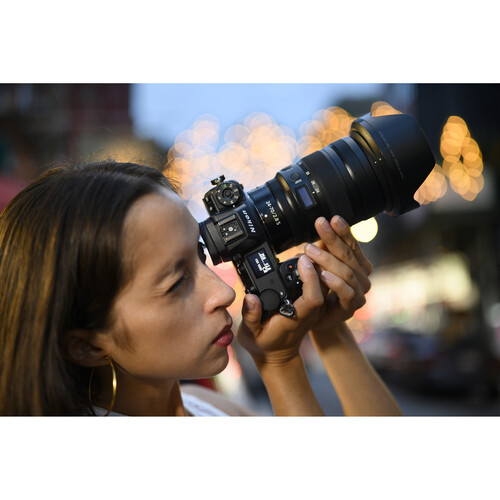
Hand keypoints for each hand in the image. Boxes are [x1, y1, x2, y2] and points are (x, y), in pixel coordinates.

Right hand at [236, 215, 371, 364]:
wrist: (277, 352)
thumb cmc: (263, 342)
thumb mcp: (251, 334)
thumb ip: (251, 316)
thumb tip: (252, 298)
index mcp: (297, 319)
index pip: (313, 299)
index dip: (312, 279)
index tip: (302, 260)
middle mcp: (311, 310)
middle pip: (326, 285)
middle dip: (322, 262)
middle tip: (309, 242)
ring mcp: (315, 304)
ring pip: (330, 279)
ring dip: (327, 257)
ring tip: (318, 237)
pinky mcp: (314, 297)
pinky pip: (326, 277)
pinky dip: (326, 260)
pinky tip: (320, 243)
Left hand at [304, 215, 371, 336]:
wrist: (321, 318)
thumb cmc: (322, 290)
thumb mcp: (321, 266)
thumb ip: (323, 250)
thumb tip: (316, 227)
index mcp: (359, 263)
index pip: (352, 243)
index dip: (343, 230)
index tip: (331, 218)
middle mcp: (363, 276)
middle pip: (348, 255)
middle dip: (332, 238)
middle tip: (318, 226)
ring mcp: (360, 292)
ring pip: (346, 272)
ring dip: (327, 259)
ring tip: (310, 250)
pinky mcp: (353, 306)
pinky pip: (346, 292)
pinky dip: (335, 282)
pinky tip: (323, 275)